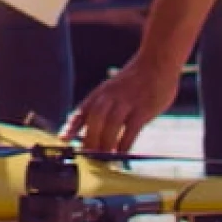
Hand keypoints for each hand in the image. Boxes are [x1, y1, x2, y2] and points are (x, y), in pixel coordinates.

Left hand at [61, 57, 181, 152]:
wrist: (157, 62)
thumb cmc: (134, 81)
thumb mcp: (113, 89)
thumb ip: (103, 108)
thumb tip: (92, 134)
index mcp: (101, 93)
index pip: (82, 111)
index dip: (72, 126)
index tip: (64, 140)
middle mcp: (111, 96)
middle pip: (95, 120)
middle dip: (90, 140)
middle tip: (89, 157)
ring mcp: (127, 102)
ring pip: (111, 125)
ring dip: (106, 144)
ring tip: (105, 159)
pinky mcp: (143, 108)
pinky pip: (131, 129)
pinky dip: (124, 144)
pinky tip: (122, 154)